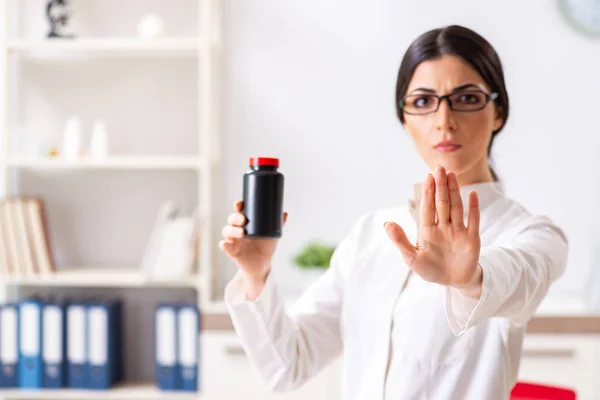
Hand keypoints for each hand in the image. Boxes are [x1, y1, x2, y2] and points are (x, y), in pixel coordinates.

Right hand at [219, 201, 287, 298]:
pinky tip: (227, 244)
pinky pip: (224, 245)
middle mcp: (237, 228)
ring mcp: (233, 239)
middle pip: (232, 219)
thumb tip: (285, 214)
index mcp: (246, 222)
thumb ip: (278, 224)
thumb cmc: (266, 246)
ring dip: (232, 230)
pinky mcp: (231, 250)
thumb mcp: (273, 234)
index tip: (240, 204)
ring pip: (227, 230)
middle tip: (243, 219)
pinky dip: (224, 244)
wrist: (262, 264)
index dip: (239, 206)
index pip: (240, 210)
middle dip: (235, 217)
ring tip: (242, 232)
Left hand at [384, 166, 482, 297]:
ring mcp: (458, 231)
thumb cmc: (430, 269)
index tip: (428, 177)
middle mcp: (443, 227)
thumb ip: (400, 241)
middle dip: (440, 186)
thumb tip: (386, 223)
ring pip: (456, 207)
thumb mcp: (412, 258)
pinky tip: (472, 194)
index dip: (428, 192)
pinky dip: (473, 208)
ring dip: (455, 192)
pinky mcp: (472, 239)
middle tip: (440, 168)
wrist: (452, 283)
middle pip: (442, 203)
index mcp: (428, 230)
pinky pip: (473, 221)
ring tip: (452, 175)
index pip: (428, 208)